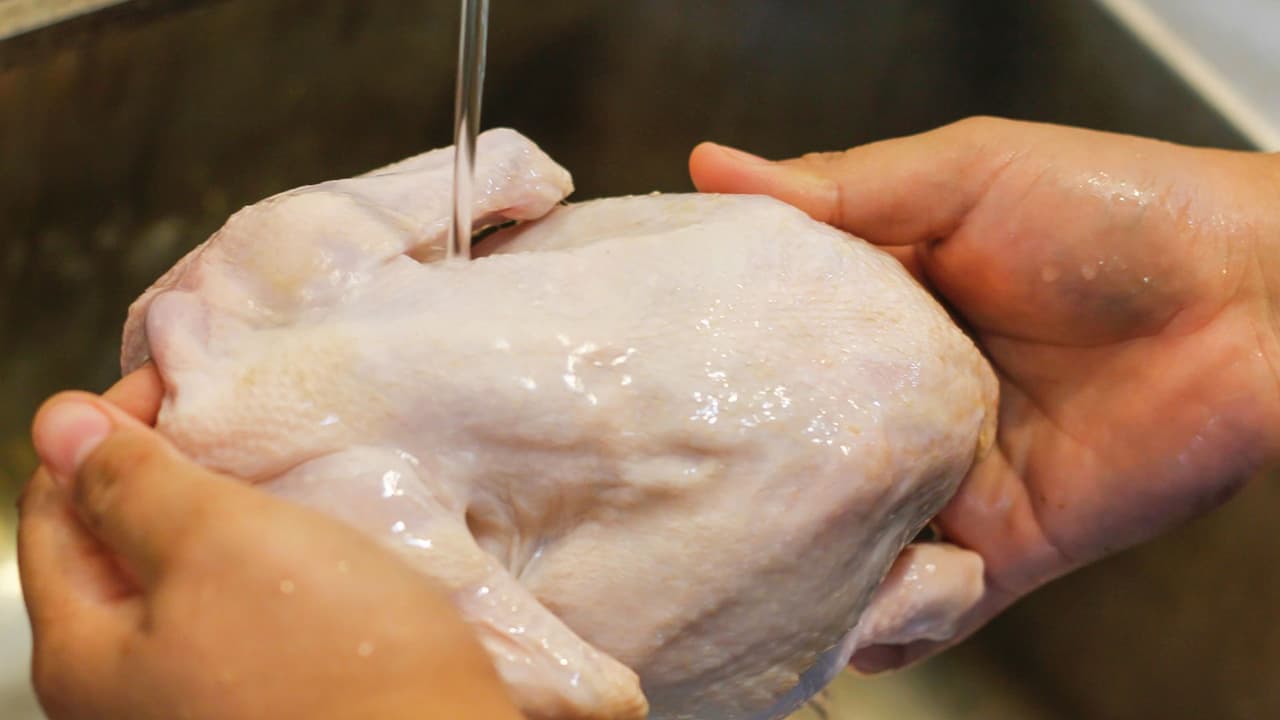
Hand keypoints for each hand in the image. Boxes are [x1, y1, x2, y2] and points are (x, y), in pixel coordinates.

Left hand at [19, 367, 522, 719]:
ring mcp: (196, 695)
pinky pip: (236, 602)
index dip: (104, 427)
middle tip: (228, 416)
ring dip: (218, 506)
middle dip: (163, 465)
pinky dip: (257, 552)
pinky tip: (303, 530)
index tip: (176, 380)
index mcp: (86, 654)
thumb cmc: (332, 661)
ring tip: (271, 464)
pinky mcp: (262, 693)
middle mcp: (127, 687)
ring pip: (181, 571)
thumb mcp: (218, 544)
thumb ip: (130, 483)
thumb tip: (58, 424)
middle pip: (114, 541)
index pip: (55, 503)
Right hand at [690, 117, 1279, 669]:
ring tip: (719, 575)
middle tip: (655, 486)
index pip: (769, 343)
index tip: (633, 368)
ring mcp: (950, 479)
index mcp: (881, 311)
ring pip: (848, 537)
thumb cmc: (1112, 212)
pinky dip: (883, 628)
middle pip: (799, 450)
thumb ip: (838, 187)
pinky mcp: (1004, 547)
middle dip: (738, 473)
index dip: (708, 357)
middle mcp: (904, 402)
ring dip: (794, 562)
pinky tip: (828, 633)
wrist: (1255, 299)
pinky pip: (929, 604)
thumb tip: (709, 164)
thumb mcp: (962, 173)